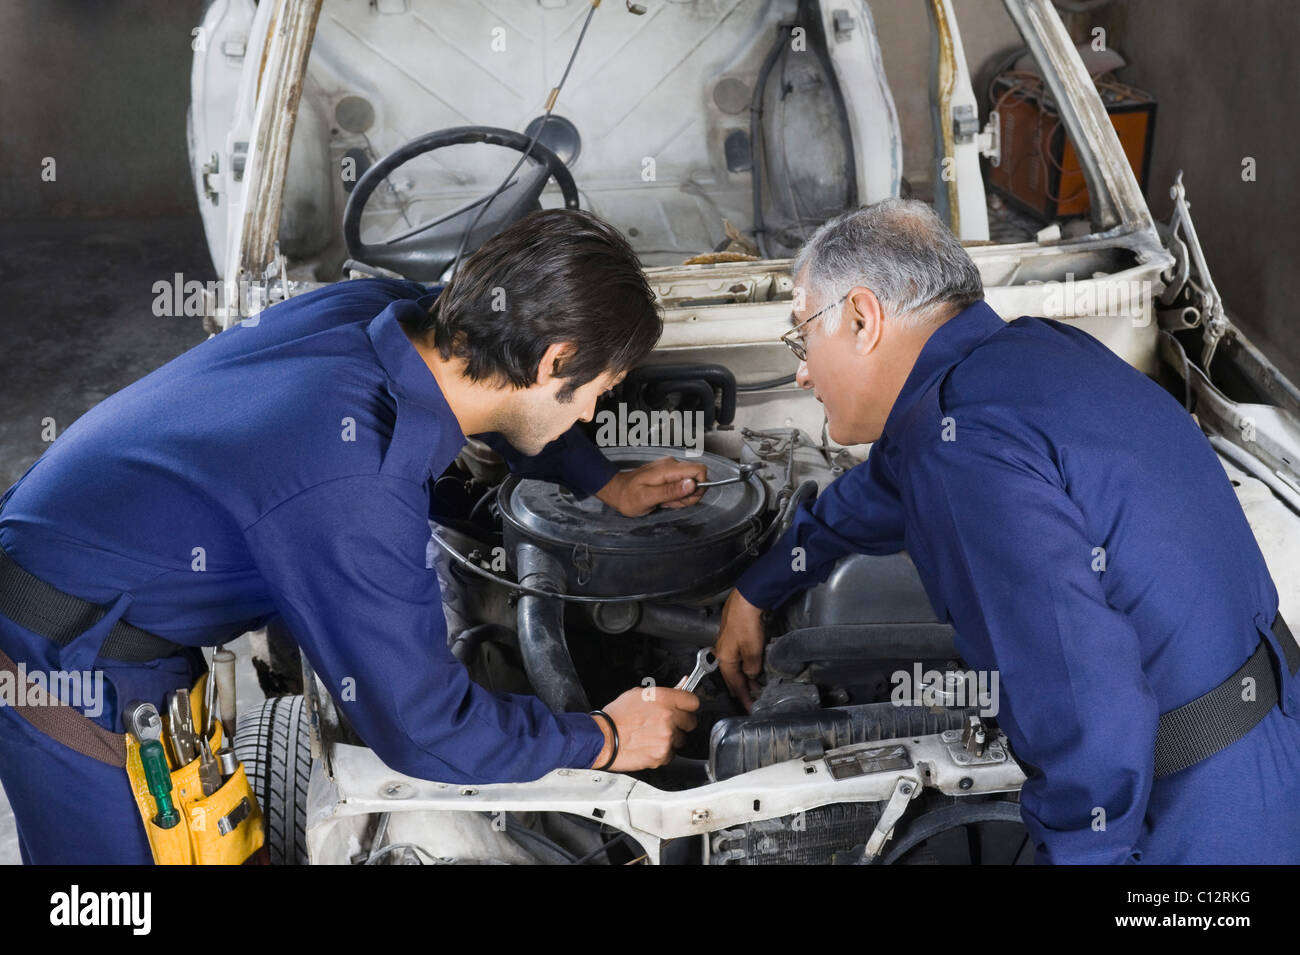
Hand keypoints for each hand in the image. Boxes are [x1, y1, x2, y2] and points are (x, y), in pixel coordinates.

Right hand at [591, 686, 699, 770]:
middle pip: (691, 722)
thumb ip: (663, 693)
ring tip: (653, 735)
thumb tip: (681, 687)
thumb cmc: (616, 717)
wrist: (602, 738)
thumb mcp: (638, 695)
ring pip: (681, 739)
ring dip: (671, 739)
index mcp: (663, 698)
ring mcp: (666, 736)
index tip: (685, 708)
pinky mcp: (662, 754)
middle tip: (666, 723)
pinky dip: (662, 752)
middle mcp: (668, 716)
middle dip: (681, 723)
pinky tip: (648, 746)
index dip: (688, 705)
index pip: (693, 701)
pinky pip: (671, 754)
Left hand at [595, 456, 706, 516]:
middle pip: (697, 478)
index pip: (699, 470)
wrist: (617, 491)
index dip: (698, 487)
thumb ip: (670, 491)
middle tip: (669, 502)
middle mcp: (672, 465)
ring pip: (691, 484)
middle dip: (688, 495)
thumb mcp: (648, 498)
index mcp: (668, 469)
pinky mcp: (669, 474)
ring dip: (681, 497)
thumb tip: (692, 484)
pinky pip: (682, 485)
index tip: (684, 498)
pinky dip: (676, 495)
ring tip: (663, 500)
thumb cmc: (628, 497)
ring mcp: (670, 468)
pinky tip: (663, 498)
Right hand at [714, 588, 765, 710]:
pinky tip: (752, 666)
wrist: (747, 599)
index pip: (734, 685)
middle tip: (753, 700)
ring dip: (745, 676)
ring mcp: (727, 643)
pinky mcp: (734, 634)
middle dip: (743, 689)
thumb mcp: (752, 651)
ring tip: (755, 686)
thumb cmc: (746, 623)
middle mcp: (722, 652)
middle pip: (732, 676)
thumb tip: (752, 675)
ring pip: (736, 666)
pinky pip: (738, 656)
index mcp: (724, 659)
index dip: (744, 698)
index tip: (750, 708)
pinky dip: (746, 664)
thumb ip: (752, 668)